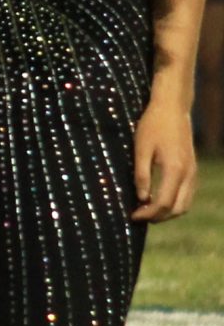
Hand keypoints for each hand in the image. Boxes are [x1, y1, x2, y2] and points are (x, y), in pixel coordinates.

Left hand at [132, 100, 196, 221]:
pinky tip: (158, 198)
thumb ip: (142, 174)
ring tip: (147, 210)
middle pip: (178, 209)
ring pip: (185, 204)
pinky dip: (174, 202)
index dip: (149, 214)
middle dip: (159, 217)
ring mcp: (193, 173)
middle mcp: (188, 175)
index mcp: (175, 170)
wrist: (172, 108)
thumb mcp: (141, 147)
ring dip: (168, 212)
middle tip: (138, 216)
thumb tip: (141, 198)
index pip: (164, 204)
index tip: (132, 215)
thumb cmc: (153, 125)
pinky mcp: (192, 169)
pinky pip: (187, 194)